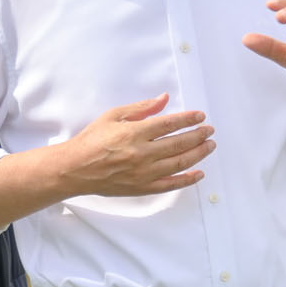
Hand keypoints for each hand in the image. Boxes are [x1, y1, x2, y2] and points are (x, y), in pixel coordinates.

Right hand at [60, 94, 213, 197]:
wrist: (76, 168)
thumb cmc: (92, 140)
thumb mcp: (113, 116)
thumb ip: (141, 108)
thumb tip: (164, 99)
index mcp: (134, 133)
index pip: (169, 124)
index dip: (188, 119)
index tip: (200, 116)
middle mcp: (142, 153)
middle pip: (179, 143)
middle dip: (198, 136)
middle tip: (209, 131)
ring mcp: (144, 173)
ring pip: (179, 163)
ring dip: (198, 154)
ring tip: (209, 146)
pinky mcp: (142, 187)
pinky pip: (170, 184)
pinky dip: (187, 179)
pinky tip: (199, 173)